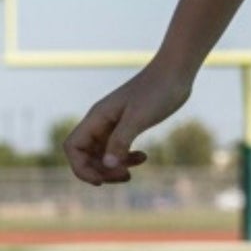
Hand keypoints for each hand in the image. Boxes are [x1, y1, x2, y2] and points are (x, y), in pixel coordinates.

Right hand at [63, 63, 194, 185]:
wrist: (177, 71)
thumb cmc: (157, 90)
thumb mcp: (138, 117)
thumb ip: (121, 141)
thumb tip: (108, 165)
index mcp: (97, 117)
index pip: (73, 147)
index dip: (80, 167)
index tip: (100, 180)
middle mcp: (102, 120)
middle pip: (87, 154)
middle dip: (101, 170)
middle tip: (125, 176)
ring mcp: (115, 122)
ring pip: (103, 153)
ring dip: (113, 167)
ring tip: (131, 174)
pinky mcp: (130, 123)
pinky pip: (119, 147)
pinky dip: (127, 157)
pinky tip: (144, 157)